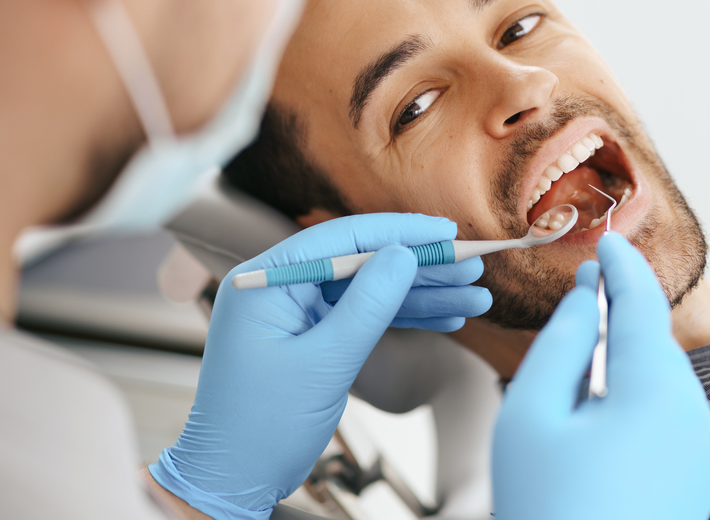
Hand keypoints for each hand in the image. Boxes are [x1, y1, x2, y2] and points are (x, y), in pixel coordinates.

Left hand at [149, 213, 490, 519]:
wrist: (234, 479)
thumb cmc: (262, 425)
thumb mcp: (324, 363)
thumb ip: (367, 305)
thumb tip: (404, 254)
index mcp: (267, 280)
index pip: (342, 239)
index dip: (400, 231)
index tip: (447, 232)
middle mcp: (281, 286)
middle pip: (362, 261)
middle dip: (421, 266)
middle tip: (473, 265)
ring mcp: (298, 311)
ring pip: (370, 290)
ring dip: (422, 295)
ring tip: (475, 295)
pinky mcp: (313, 336)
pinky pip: (364, 316)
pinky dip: (404, 319)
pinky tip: (448, 319)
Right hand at [492, 233, 709, 519]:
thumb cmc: (551, 511)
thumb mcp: (531, 418)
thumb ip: (558, 345)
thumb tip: (581, 302)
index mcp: (653, 390)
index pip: (639, 303)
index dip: (620, 266)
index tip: (605, 240)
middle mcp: (693, 414)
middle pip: (652, 341)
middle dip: (619, 314)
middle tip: (581, 296)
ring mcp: (702, 450)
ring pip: (662, 378)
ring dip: (625, 359)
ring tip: (579, 371)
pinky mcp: (698, 477)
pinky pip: (669, 415)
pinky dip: (637, 396)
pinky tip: (600, 419)